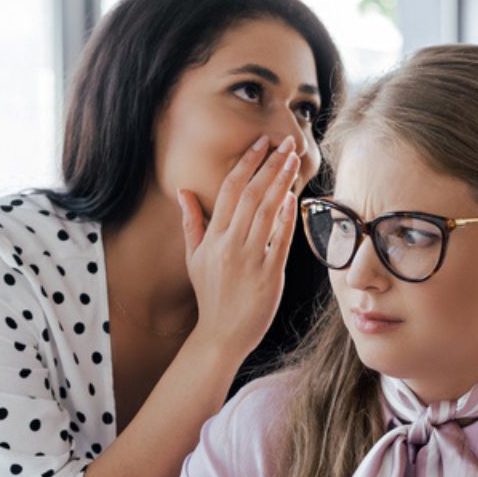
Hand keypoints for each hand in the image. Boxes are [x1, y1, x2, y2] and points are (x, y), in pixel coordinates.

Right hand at [178, 134, 301, 357]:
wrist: (221, 334)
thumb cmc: (210, 294)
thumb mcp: (194, 257)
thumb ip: (192, 222)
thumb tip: (183, 191)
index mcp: (212, 237)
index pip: (230, 190)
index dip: (246, 163)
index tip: (261, 143)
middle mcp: (230, 245)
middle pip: (252, 195)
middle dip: (270, 165)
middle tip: (286, 143)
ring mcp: (250, 260)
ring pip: (267, 212)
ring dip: (282, 183)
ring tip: (294, 160)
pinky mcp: (269, 275)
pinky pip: (280, 241)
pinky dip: (287, 218)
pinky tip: (294, 198)